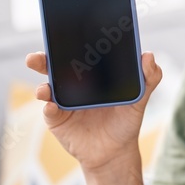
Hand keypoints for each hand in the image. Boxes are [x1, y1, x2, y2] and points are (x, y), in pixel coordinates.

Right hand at [25, 51, 163, 172]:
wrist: (115, 151)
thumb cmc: (125, 121)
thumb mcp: (140, 99)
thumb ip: (148, 78)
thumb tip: (149, 56)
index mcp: (90, 74)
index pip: (75, 53)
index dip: (66, 42)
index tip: (60, 33)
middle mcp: (71, 84)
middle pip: (52, 67)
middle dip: (41, 60)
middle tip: (35, 58)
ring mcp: (62, 101)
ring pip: (46, 88)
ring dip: (41, 86)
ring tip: (44, 89)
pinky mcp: (57, 120)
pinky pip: (49, 112)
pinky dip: (49, 108)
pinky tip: (51, 106)